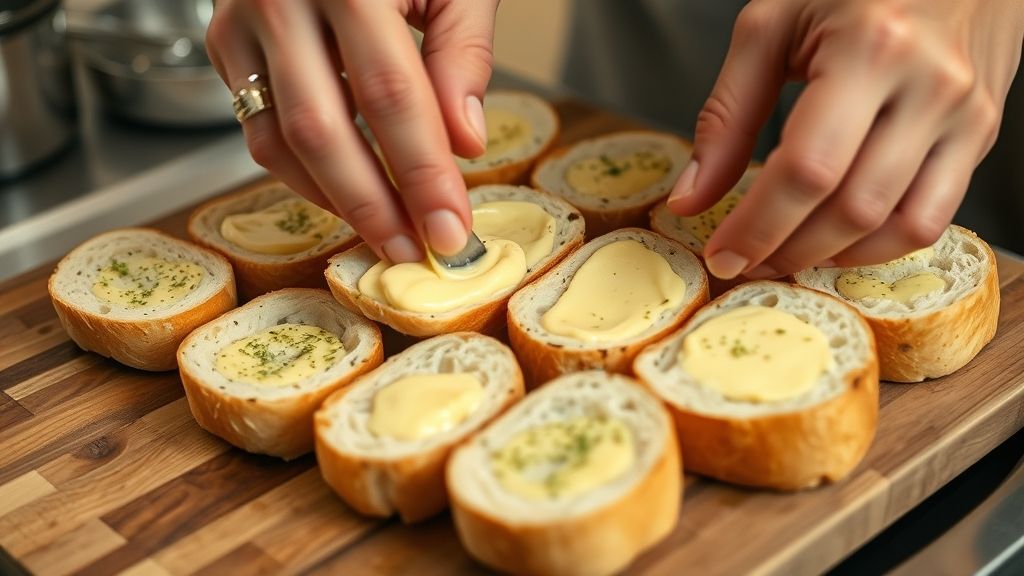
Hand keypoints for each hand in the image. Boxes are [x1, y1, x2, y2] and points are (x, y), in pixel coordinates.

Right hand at [206, 0, 497, 261]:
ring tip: (386, 235)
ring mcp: (240, 19)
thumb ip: (460, 51)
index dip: (423, 172)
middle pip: (324, 130)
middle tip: (414, 251)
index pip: (393, 95)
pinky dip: (303, 172)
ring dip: (334, 200)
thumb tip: (464, 142)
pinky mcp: (222, 40)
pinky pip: (256, 128)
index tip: (451, 228)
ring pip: (278, 140)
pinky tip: (346, 194)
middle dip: (374, 205)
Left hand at [666, 0, 1023, 278]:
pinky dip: (879, 246)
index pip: (808, 169)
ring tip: (784, 256)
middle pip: (852, 207)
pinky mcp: (980, 135)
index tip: (720, 254)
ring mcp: (966, 114)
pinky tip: (836, 242)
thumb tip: (691, 197)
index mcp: (870, 48)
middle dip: (787, 249)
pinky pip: (933, 218)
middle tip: (743, 262)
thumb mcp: (772, 26)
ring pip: (898, 226)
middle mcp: (929, 85)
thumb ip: (727, 113)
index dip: (757, 225)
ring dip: (832, 258)